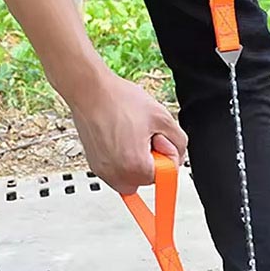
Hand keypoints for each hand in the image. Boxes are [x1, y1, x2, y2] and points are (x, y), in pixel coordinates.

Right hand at [70, 73, 186, 194]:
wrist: (90, 91)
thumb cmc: (118, 101)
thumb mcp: (162, 118)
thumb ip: (180, 142)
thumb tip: (178, 157)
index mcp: (136, 168)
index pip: (166, 173)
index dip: (166, 152)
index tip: (156, 137)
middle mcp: (117, 176)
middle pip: (149, 178)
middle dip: (151, 158)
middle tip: (142, 135)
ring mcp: (105, 173)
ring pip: (134, 177)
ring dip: (137, 160)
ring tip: (130, 135)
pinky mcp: (96, 168)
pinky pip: (119, 172)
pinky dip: (123, 159)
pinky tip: (119, 138)